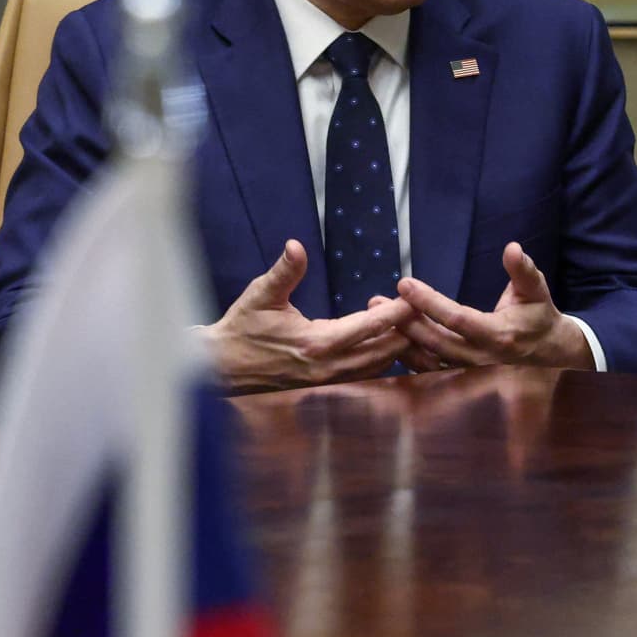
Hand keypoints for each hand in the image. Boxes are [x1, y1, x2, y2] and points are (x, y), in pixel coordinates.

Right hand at [199, 240, 418, 392]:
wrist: (221, 368)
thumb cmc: (241, 329)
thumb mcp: (261, 295)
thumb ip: (284, 271)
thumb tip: (296, 247)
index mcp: (317, 343)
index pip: (371, 327)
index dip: (398, 312)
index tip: (415, 298)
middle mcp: (328, 368)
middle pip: (385, 352)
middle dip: (403, 330)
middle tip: (412, 307)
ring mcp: (328, 383)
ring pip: (378, 367)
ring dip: (393, 346)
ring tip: (400, 322)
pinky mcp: (325, 389)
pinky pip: (364, 376)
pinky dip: (379, 359)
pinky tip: (381, 343)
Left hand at [392, 242, 594, 371]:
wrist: (548, 351)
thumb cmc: (538, 314)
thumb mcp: (535, 289)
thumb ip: (522, 270)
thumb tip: (512, 248)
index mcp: (498, 335)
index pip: (457, 318)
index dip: (429, 302)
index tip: (405, 284)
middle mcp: (481, 357)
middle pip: (435, 342)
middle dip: (405, 322)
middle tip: (377, 302)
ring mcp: (469, 370)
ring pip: (428, 358)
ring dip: (401, 339)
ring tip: (376, 316)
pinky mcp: (461, 374)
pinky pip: (429, 369)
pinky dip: (408, 355)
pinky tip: (388, 337)